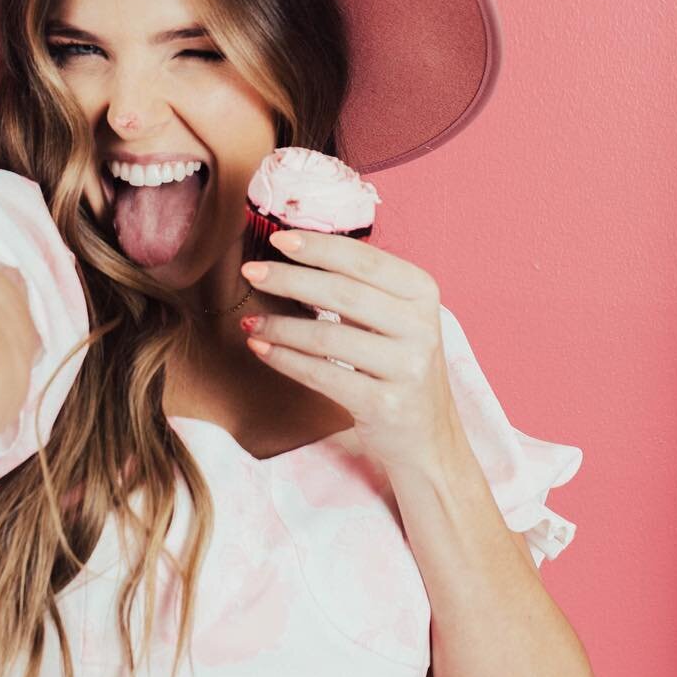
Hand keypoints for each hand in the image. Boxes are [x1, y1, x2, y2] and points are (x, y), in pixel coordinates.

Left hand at [239, 229, 460, 482]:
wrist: (428, 438)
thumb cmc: (398, 367)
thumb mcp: (393, 319)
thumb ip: (357, 287)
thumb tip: (293, 253)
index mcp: (422, 293)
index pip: (363, 259)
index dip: (318, 247)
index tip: (276, 238)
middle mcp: (421, 327)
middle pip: (342, 292)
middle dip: (289, 279)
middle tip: (250, 272)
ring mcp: (406, 367)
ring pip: (327, 336)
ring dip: (280, 326)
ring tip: (249, 320)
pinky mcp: (385, 405)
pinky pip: (322, 374)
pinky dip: (285, 358)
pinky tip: (261, 347)